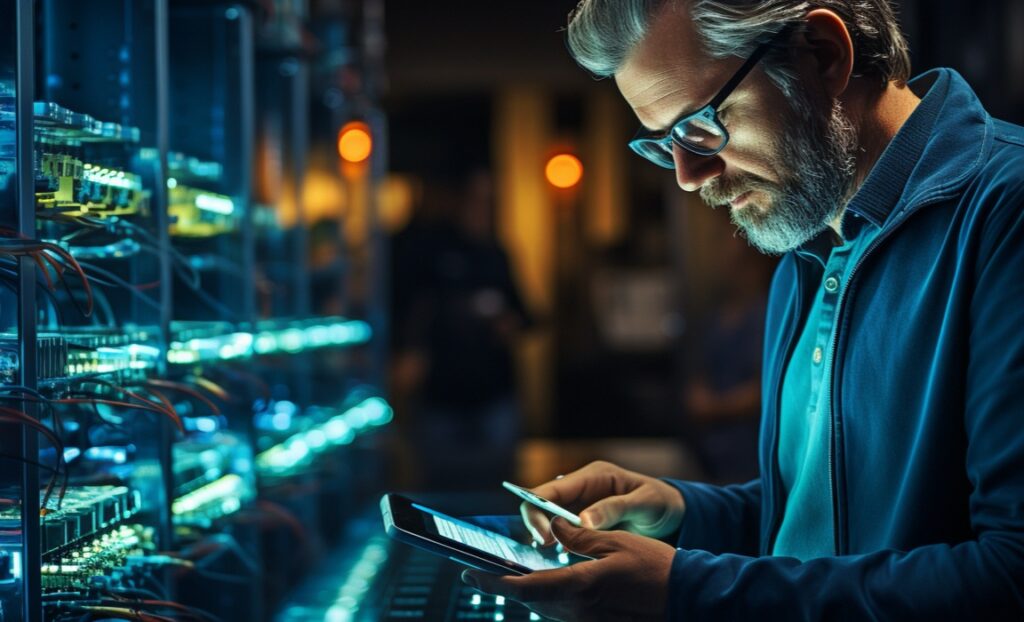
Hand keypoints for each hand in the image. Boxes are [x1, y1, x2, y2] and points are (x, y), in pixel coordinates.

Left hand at [463, 517, 675, 620]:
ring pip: (543, 610)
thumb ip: (581, 537)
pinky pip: (561, 615)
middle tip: (484, 572)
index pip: (523, 588)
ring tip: (510, 576)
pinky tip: (546, 587)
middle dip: (505, 587)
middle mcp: (578, 611)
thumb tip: (555, 527)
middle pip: (529, 602)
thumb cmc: (655, 567)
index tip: (470, 573)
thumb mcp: (616, 542)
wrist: (687, 598)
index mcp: (579, 587)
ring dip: (525, 594)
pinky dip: (547, 600)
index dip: (492, 582)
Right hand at [520, 461, 684, 545]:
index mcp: (592, 476)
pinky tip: (561, 562)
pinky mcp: (583, 523)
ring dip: (545, 538)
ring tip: (549, 559)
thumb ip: (614, 509)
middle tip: (545, 551)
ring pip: (547, 520)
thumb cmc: (661, 503)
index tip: (544, 537)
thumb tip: (582, 521)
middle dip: (537, 526)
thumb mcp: (644, 503)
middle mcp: (580, 488)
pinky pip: (561, 533)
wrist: (673, 513)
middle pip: (541, 504)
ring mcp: (580, 505)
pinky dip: (557, 546)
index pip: (551, 490)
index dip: (538, 511)